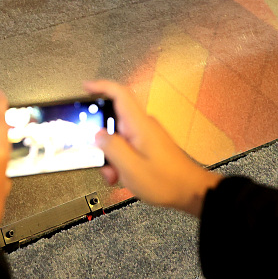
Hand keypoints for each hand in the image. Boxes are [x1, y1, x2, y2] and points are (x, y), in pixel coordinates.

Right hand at [85, 80, 220, 216]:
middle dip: (101, 140)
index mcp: (139, 125)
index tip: (86, 87)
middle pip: (113, 120)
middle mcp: (143, 125)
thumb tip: (97, 135)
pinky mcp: (148, 144)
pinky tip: (123, 175)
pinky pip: (126, 145)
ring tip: (115, 174)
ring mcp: (146, 134)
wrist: (191, 191)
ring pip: (118, 136)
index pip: (119, 94)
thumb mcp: (131, 168)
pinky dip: (120, 159)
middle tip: (98, 158)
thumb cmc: (167, 181)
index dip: (100, 87)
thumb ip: (111, 148)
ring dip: (111, 155)